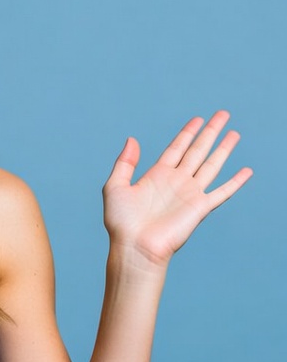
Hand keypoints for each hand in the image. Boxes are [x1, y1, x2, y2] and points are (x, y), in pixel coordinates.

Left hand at [102, 110, 251, 267]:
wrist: (135, 247)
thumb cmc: (121, 222)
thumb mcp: (115, 186)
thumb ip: (124, 162)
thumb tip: (132, 138)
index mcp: (157, 175)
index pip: (177, 148)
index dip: (187, 133)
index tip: (198, 119)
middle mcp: (176, 181)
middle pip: (197, 150)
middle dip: (210, 132)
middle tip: (222, 114)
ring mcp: (190, 194)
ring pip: (212, 165)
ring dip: (224, 149)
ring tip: (234, 133)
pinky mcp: (200, 208)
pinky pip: (222, 192)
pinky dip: (235, 182)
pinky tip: (247, 171)